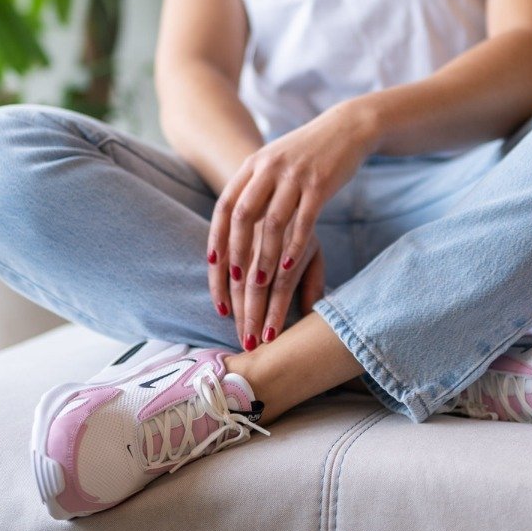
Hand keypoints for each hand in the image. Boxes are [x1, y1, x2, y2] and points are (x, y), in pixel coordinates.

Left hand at [206, 102, 375, 347]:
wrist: (346, 128)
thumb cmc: (306, 154)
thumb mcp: (273, 163)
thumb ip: (252, 188)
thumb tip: (232, 224)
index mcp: (253, 164)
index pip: (225, 204)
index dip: (217, 235)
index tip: (213, 265)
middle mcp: (269, 168)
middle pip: (243, 215)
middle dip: (236, 252)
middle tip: (235, 283)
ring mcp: (295, 176)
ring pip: (273, 222)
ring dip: (265, 256)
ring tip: (261, 285)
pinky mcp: (320, 184)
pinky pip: (304, 221)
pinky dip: (294, 247)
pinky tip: (289, 268)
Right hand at [222, 219, 326, 347]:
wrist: (278, 186)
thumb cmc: (300, 230)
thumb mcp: (314, 251)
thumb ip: (313, 281)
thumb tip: (312, 314)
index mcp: (294, 245)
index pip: (282, 285)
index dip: (275, 312)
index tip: (269, 339)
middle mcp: (269, 239)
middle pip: (257, 283)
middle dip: (252, 316)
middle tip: (249, 345)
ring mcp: (247, 234)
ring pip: (236, 275)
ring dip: (235, 307)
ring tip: (238, 333)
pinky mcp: (230, 231)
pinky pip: (219, 261)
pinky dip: (217, 286)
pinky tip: (221, 308)